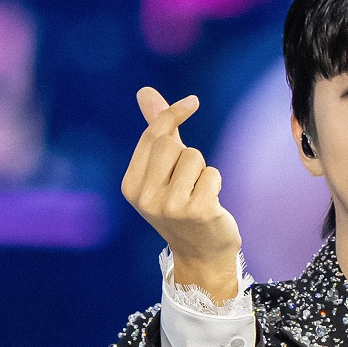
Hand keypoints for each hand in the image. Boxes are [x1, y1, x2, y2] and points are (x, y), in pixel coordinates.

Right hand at [121, 87, 242, 301]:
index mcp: (131, 186)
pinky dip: (216, 184)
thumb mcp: (163, 171)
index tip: (192, 101)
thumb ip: (156, 132)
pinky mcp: (197, 211)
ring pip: (194, 158)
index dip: (172, 114)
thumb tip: (145, 91)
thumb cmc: (182, 207)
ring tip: (198, 195)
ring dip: (203, 171)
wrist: (202, 255)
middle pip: (171, 144)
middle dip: (187, 154)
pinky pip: (212, 174)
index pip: (152, 136)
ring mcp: (170, 207)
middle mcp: (146, 198)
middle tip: (189, 180)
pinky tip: (211, 205)